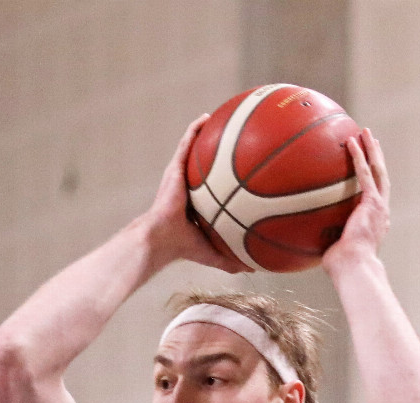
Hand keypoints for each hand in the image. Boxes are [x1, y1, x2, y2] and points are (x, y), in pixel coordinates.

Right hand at [145, 113, 249, 273]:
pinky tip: (205, 118)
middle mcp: (190, 186)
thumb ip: (235, 260)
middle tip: (239, 136)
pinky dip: (194, 130)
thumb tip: (256, 269)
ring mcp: (180, 176)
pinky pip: (185, 144)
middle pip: (206, 163)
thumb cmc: (184, 248)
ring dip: (205, 132)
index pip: (215, 185)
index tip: (245, 165)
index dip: (227, 175)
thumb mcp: (215, 254)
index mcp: (199, 203)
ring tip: (222, 116)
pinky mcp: (174, 169)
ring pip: (194, 148)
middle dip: (220, 148)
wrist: (162, 240)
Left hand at [324, 129, 388, 272]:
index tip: (368, 167)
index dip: (373, 180)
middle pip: (381, 178)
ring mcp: (378, 206)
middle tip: (371, 141)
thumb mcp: (333, 250)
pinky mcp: (372, 203)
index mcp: (374, 223)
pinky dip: (359, 156)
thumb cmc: (342, 268)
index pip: (375, 196)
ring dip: (372, 150)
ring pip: (378, 171)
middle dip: (376, 158)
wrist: (354, 267)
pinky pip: (364, 174)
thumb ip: (325, 238)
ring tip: (365, 132)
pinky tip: (352, 141)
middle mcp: (380, 212)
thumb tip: (302, 238)